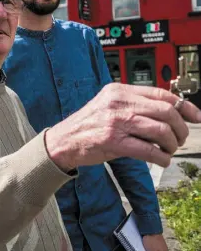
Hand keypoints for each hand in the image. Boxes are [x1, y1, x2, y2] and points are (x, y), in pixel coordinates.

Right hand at [45, 83, 200, 170]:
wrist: (62, 141)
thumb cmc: (87, 126)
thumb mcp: (109, 106)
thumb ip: (133, 105)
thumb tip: (168, 113)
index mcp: (119, 90)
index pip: (161, 94)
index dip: (184, 106)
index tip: (196, 117)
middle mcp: (118, 103)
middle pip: (166, 112)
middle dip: (180, 129)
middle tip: (180, 139)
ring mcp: (115, 122)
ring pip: (160, 131)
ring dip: (172, 144)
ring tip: (169, 150)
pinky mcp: (112, 141)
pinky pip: (148, 150)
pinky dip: (161, 157)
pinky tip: (161, 159)